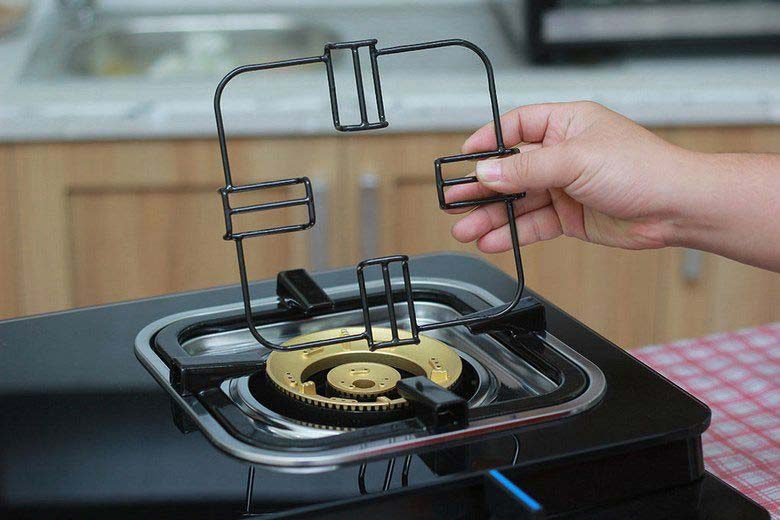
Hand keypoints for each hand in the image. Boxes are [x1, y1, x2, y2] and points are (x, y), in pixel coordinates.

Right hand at [447, 101, 697, 252]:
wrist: (675, 209)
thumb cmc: (642, 169)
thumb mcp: (575, 160)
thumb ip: (527, 169)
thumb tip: (487, 171)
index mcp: (566, 125)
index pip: (516, 127)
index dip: (488, 141)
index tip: (465, 157)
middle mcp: (563, 154)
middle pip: (510, 169)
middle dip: (482, 187)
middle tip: (454, 200)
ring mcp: (565, 186)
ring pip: (518, 200)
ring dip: (491, 215)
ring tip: (464, 228)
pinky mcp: (569, 216)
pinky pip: (533, 223)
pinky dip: (512, 232)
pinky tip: (492, 239)